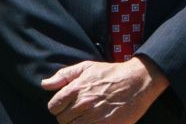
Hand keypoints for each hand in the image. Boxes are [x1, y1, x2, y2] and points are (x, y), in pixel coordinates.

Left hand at [40, 57, 164, 123]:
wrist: (140, 80)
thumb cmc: (113, 73)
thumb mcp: (88, 67)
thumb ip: (64, 75)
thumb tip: (44, 84)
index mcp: (76, 89)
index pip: (53, 107)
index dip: (60, 106)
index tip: (69, 105)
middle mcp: (83, 103)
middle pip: (62, 120)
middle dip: (70, 116)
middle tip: (82, 110)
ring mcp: (94, 117)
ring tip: (89, 117)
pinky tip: (95, 121)